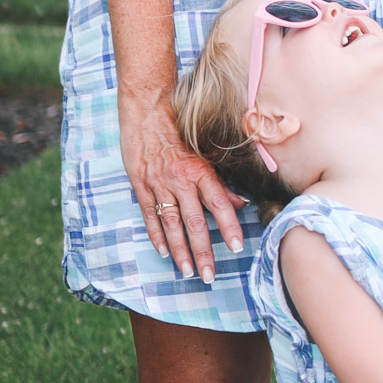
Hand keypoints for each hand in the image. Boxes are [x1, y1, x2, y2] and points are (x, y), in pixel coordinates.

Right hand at [118, 89, 246, 285]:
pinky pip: (150, 215)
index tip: (236, 247)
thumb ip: (220, 181)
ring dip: (180, 250)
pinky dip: (156, 235)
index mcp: (200, 170)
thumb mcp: (203, 151)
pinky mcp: (141, 185)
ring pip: (172, 224)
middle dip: (203, 251)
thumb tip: (241, 202)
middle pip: (195, 222)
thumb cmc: (179, 128)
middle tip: (209, 275)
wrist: (147, 108)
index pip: (219, 203)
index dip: (228, 226)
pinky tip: (164, 252)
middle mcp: (181, 179)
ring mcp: (159, 183)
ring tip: (187, 271)